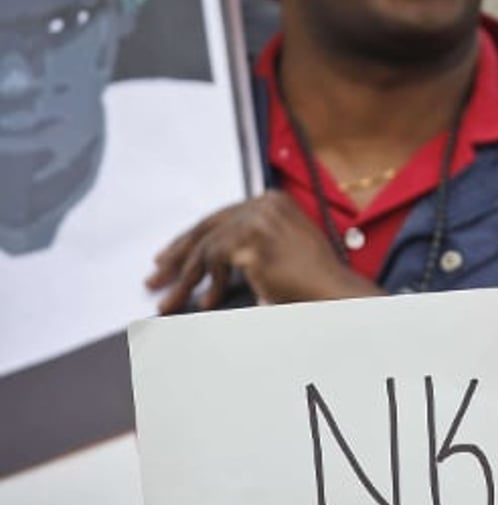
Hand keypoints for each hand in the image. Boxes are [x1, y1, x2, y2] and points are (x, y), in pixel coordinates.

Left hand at [147, 191, 384, 312]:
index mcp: (273, 201)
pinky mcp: (252, 241)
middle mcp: (264, 204)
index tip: (171, 256)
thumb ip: (249, 247)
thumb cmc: (313, 282)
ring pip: (205, 248)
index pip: (221, 218)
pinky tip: (205, 303)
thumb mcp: (280, 253)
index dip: (192, 239)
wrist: (335, 293)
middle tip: (156, 276)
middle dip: (178, 256)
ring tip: (170, 301)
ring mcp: (258, 220)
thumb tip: (209, 263)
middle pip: (207, 228)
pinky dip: (206, 286)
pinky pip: (214, 263)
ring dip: (186, 279)